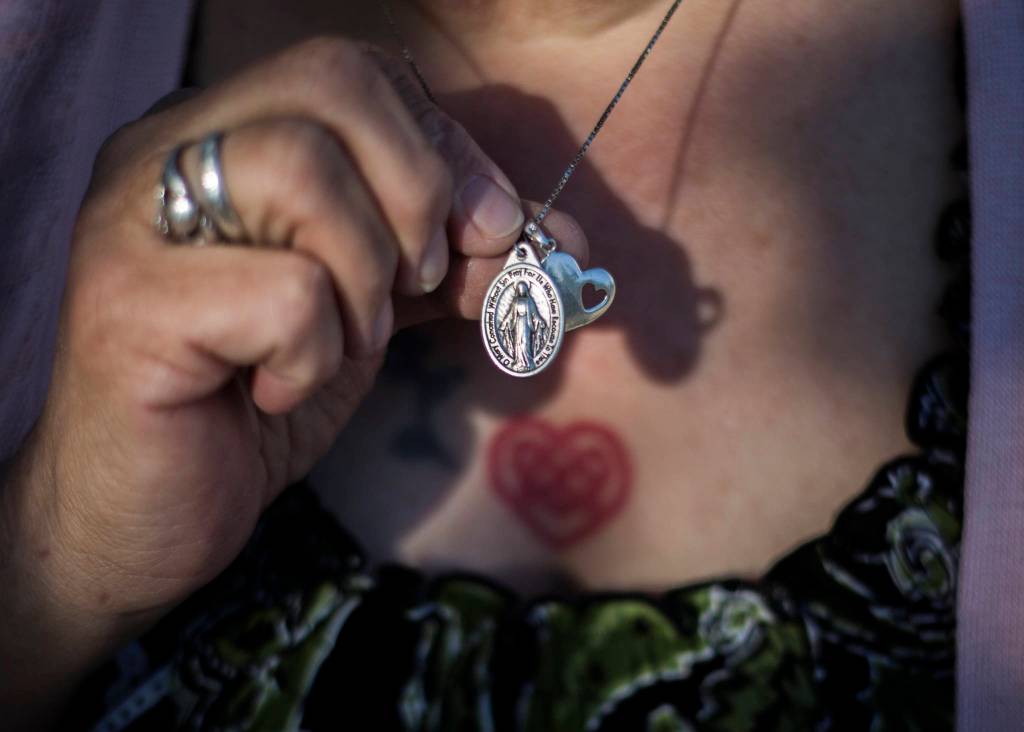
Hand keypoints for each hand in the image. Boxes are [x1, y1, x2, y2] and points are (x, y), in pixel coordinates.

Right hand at [0, 36, 586, 724]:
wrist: (146, 515)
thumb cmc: (254, 399)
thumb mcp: (369, 310)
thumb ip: (449, 260)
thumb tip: (564, 240)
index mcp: (220, 134)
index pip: (358, 72)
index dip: (444, 148)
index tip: (487, 233)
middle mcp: (165, 152)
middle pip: (331, 82)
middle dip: (418, 191)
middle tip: (418, 283)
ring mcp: (133, 221)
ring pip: (304, 170)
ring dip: (366, 274)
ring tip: (345, 342)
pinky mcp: (128, 306)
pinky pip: (286, 292)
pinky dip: (317, 353)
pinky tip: (277, 390)